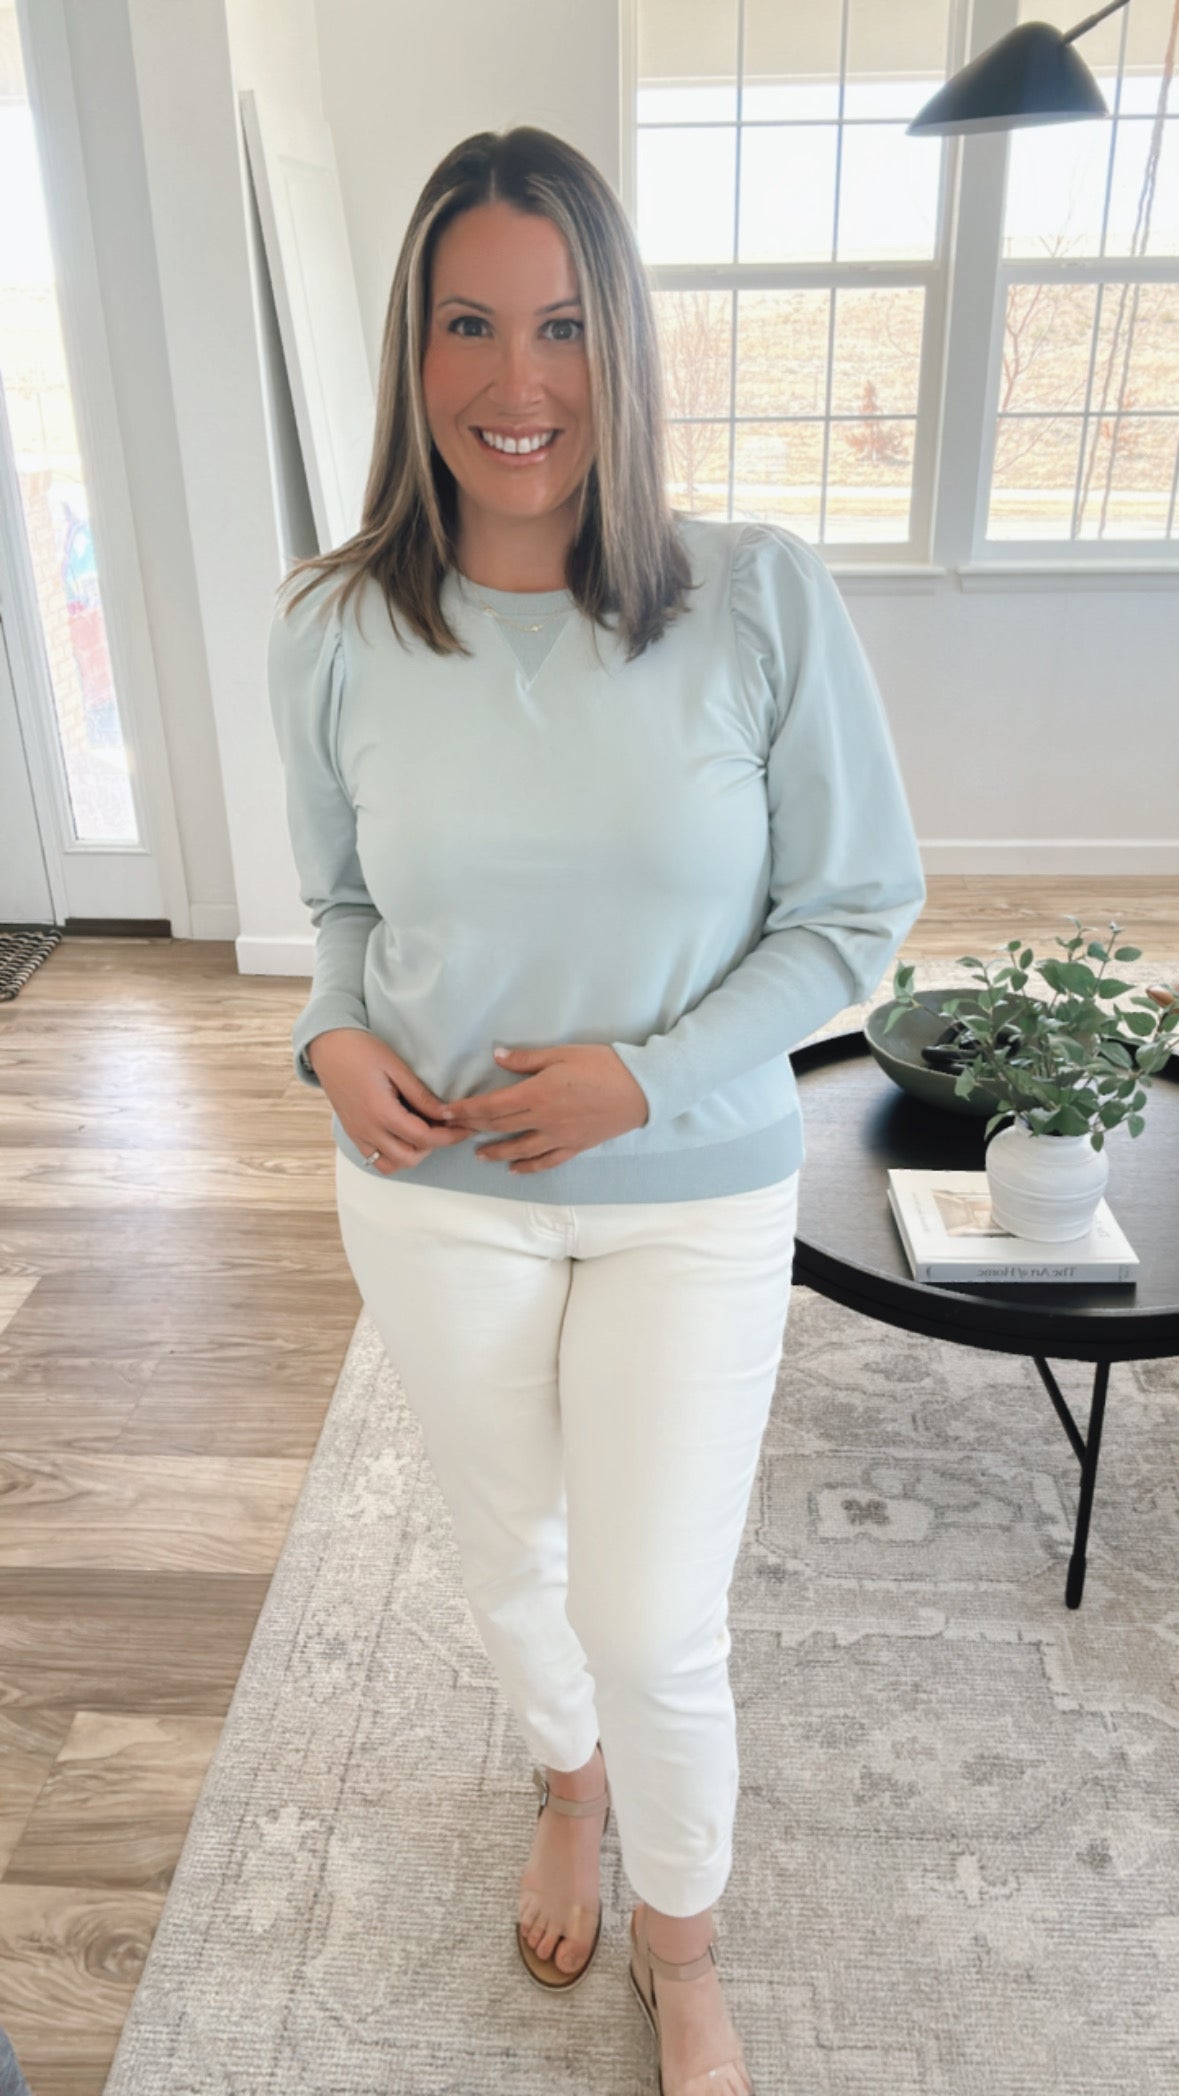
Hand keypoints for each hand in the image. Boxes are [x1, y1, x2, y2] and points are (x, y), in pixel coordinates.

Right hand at [306, 1029, 472, 1175]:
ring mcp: (358, 1134)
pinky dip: (394, 1155)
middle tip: (446, 1127)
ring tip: (423, 1132)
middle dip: (433, 1147)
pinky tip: (404, 1136)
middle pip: (410, 1157)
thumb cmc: (361, 1050)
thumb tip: (445, 1114)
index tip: (465, 1128)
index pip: (423, 1138)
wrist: (327, 1047)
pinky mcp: (353, 1134)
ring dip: (412, 1154)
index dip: (449, 1136)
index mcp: (380, 1111)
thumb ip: (421, 1096)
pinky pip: (375, 1158)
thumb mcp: (396, 1067)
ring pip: (391, 1164)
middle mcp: (367, 1129)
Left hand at [439, 1042, 648, 1172]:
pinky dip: (528, 1167)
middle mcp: (543, 1119)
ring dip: (495, 1152)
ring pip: (519, 1149)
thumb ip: (526, 1059)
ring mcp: (559, 1136)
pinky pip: (546, 1161)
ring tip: (478, 1155)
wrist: (642, 1089)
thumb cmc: (603, 1065)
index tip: (445, 1112)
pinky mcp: (575, 1146)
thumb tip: (495, 1057)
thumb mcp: (562, 1053)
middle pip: (500, 1127)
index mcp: (537, 1093)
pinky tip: (514, 1170)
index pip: (492, 1106)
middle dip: (472, 1128)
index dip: (466, 1110)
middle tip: (452, 1130)